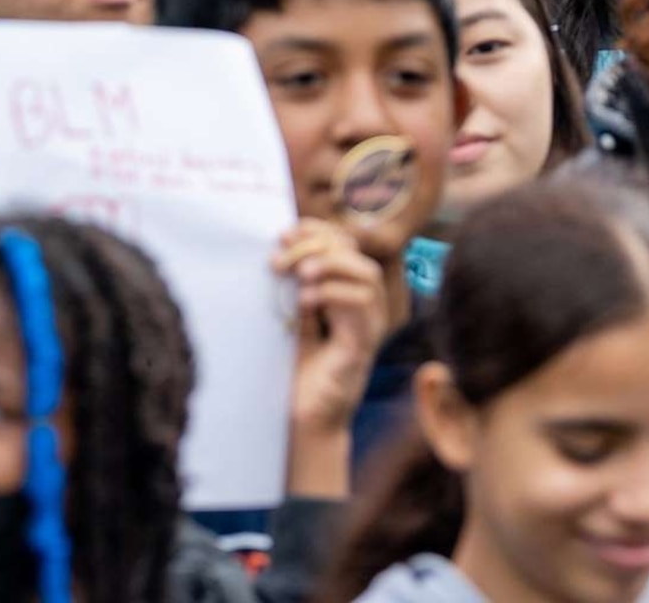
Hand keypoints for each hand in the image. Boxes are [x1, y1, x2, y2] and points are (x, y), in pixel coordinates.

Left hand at [277, 220, 387, 446]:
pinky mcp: (363, 347)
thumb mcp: (295, 317)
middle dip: (317, 246)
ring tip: (301, 274)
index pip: (344, 245)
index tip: (285, 231)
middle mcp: (364, 308)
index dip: (319, 230)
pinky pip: (363, 308)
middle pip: (356, 255)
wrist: (304, 417)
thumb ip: (298, 285)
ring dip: (332, 265)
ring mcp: (368, 327)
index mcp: (347, 294)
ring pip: (367, 276)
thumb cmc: (299, 369)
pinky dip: (335, 294)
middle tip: (280, 259)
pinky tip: (307, 302)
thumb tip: (284, 246)